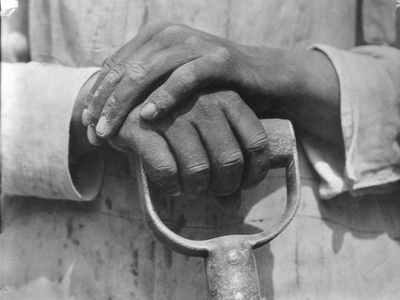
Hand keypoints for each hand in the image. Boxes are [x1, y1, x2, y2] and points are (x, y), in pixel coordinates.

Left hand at [83, 21, 341, 152]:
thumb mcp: (175, 84)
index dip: (97, 96)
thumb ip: (147, 86)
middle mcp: (170, 35)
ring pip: (147, 72)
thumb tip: (112, 106)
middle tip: (94, 133)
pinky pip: (185, 78)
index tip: (88, 126)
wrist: (263, 79)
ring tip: (110, 131)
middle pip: (125, 70)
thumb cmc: (214, 88)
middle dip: (104, 104)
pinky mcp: (217, 59)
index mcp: (155, 38)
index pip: (115, 67)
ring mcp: (194, 44)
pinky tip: (148, 116)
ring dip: (124, 104)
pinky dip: (165, 97)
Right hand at [110, 90, 269, 197]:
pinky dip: (171, 185)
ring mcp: (171, 111)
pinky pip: (166, 170)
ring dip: (196, 189)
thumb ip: (224, 160)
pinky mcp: (141, 126)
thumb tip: (234, 203)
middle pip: (229, 160)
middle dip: (224, 186)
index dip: (254, 172)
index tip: (244, 185)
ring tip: (190, 188)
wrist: (125, 102)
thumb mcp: (206, 131)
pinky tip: (171, 185)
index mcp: (226, 97)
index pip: (256, 142)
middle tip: (213, 190)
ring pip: (198, 169)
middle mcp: (202, 100)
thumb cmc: (176, 121)